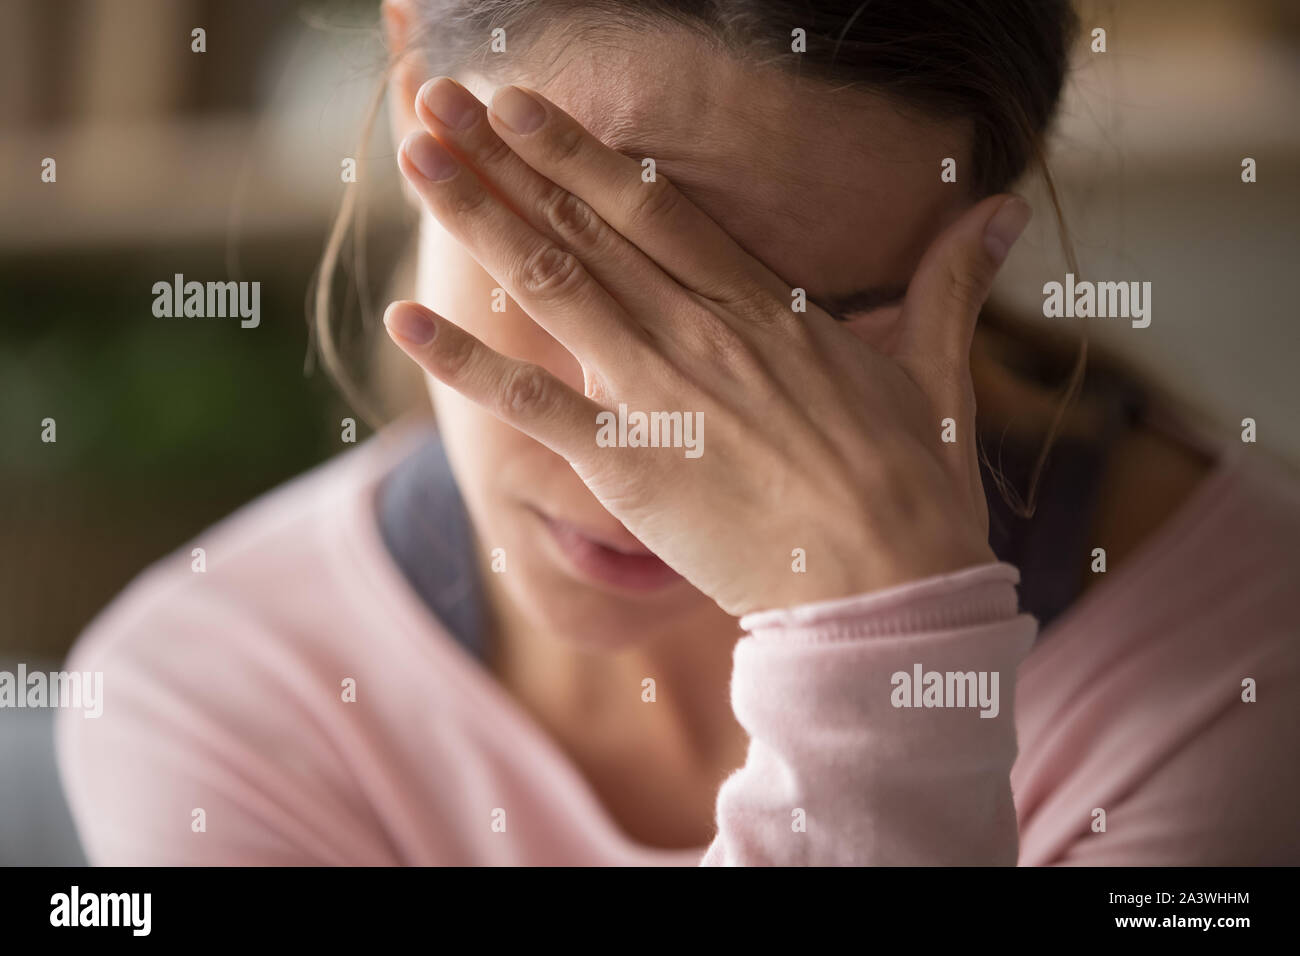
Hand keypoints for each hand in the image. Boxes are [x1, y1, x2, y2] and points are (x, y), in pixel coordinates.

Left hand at [383, 77, 1030, 617]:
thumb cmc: (912, 487)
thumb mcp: (936, 370)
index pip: (656, 206)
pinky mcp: (629, 466)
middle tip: (439, 101)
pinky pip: (531, 405)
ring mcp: (659, 395)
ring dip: (478, 218)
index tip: (525, 105)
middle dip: (507, 159)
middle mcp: (701, 333)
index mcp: (764, 308)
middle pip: (586, 227)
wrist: (887, 592)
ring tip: (417, 158)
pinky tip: (404, 319)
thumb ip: (949, 282)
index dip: (583, 150)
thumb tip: (999, 208)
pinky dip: (463, 362)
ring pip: (552, 287)